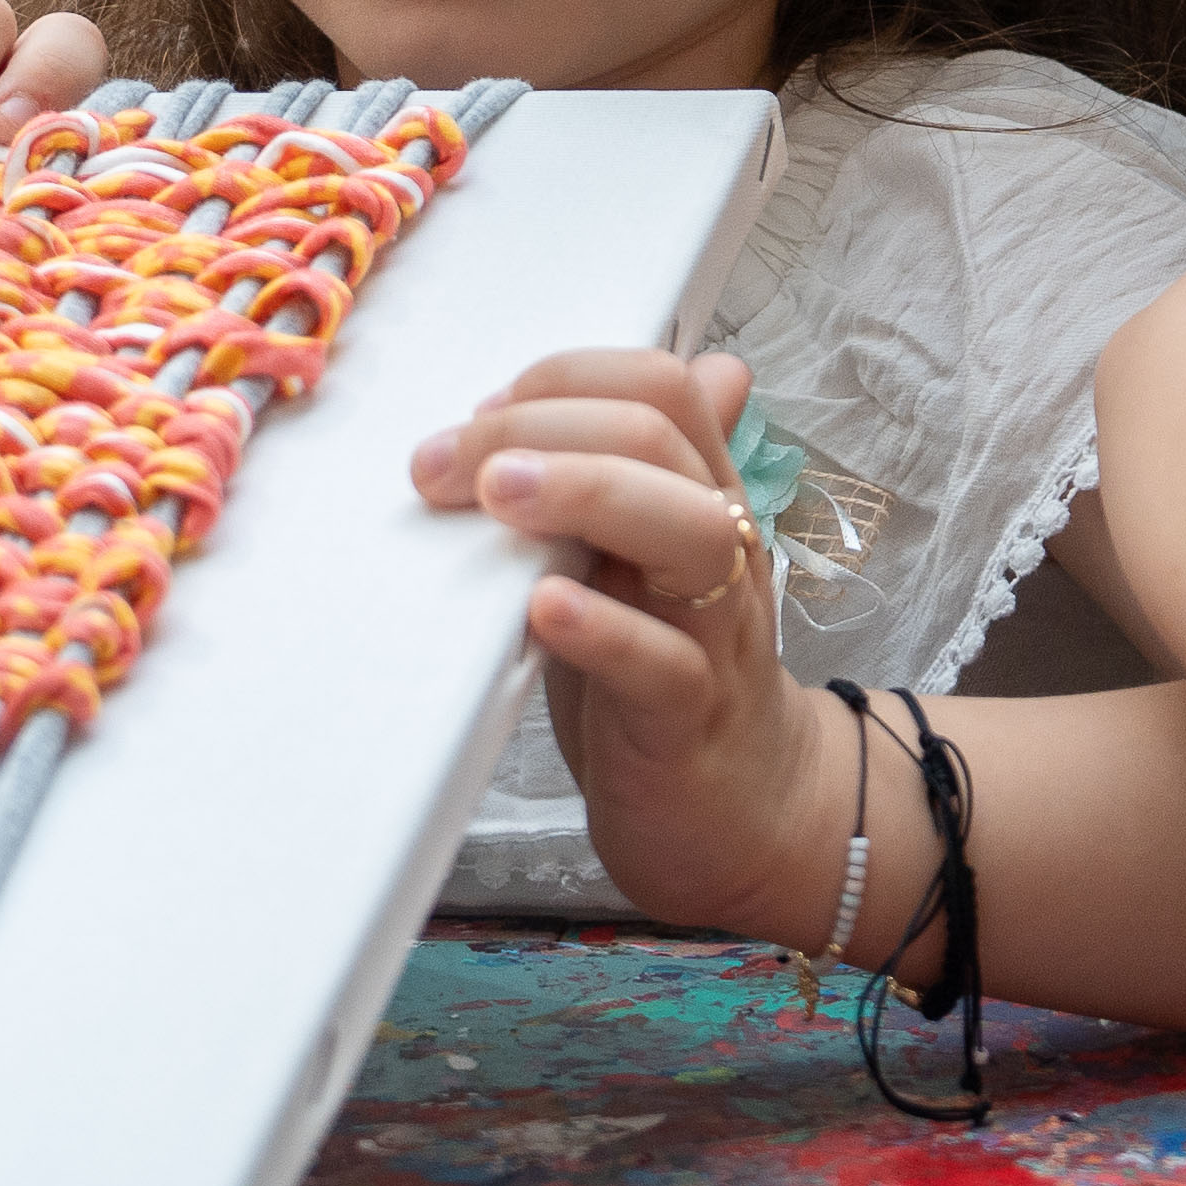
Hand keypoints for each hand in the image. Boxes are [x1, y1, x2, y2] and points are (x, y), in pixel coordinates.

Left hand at [407, 352, 832, 944]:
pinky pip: (664, 665)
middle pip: (664, 438)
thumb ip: (642, 471)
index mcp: (701, 500)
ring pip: (690, 531)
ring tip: (499, 496)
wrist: (744, 817)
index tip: (477, 417)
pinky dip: (603, 629)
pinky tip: (542, 609)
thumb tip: (691, 369)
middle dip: (540, 427)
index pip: (661, 386)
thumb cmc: (670, 680)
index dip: (563, 380)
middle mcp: (719, 550)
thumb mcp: (647, 563)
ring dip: (586, 493)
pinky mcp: (689, 721)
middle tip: (441, 464)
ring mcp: (713, 633)